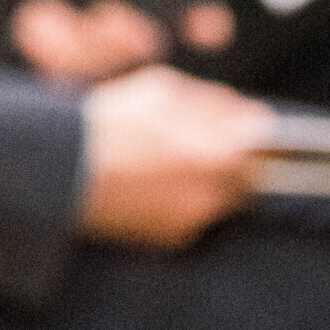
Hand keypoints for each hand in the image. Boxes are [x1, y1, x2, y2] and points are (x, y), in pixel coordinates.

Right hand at [78, 66, 270, 246]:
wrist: (62, 172)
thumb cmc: (111, 123)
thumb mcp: (163, 90)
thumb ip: (214, 101)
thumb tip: (244, 111)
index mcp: (219, 153)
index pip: (267, 145)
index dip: (260, 133)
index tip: (253, 128)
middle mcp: (213, 194)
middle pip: (246, 176)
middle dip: (231, 158)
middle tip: (201, 142)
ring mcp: (193, 220)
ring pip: (218, 197)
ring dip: (206, 180)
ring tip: (168, 161)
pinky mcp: (171, 239)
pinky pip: (193, 215)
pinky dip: (182, 200)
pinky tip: (152, 183)